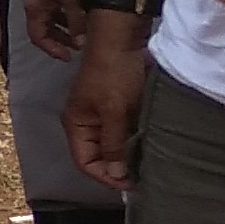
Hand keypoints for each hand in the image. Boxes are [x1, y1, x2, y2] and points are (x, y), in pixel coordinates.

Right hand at [21, 0, 86, 60]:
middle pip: (45, 30)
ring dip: (66, 30)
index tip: (68, 56)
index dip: (52, 49)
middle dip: (61, 41)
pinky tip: (80, 20)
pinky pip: (56, 10)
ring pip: (52, 21)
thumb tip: (81, 44)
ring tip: (82, 35)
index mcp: (34, 8)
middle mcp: (35, 4)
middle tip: (78, 47)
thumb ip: (76, 23)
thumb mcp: (72, 0)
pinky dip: (67, 19)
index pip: (38, 37)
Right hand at [62, 22, 150, 190]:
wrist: (123, 39)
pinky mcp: (117, 106)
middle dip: (116, 168)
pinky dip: (133, 140)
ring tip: (146, 163)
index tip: (130, 184)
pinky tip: (148, 144)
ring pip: (111, 144)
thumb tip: (116, 174)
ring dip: (126, 154)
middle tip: (141, 177)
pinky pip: (122, 131)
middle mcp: (85, 122)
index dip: (105, 176)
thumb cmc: (114, 74)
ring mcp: (101, 114)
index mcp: (76, 124)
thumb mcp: (114, 111)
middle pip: (97, 156)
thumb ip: (113, 143)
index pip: (85, 162)